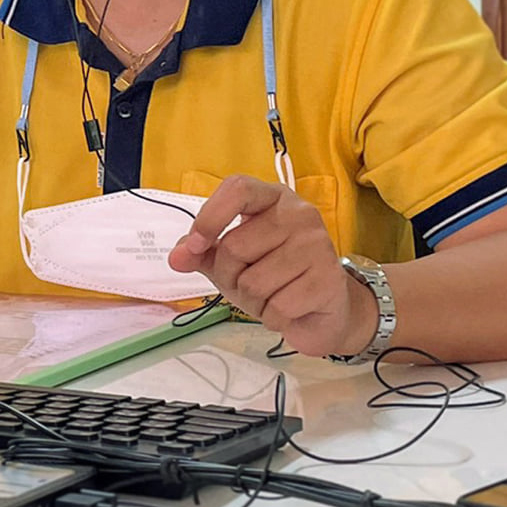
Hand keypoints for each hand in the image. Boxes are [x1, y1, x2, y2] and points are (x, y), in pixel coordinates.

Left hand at [166, 175, 376, 358]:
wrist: (321, 310)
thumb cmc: (273, 276)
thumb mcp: (230, 260)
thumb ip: (200, 253)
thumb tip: (177, 257)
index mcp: (273, 199)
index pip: (238, 189)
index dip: (209, 218)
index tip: (195, 246)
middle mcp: (299, 213)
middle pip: (235, 246)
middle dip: (230, 277)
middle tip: (249, 283)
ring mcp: (318, 244)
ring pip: (254, 282)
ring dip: (252, 301)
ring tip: (271, 296)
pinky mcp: (329, 279)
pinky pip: (277, 306)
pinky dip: (273, 317)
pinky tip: (287, 310)